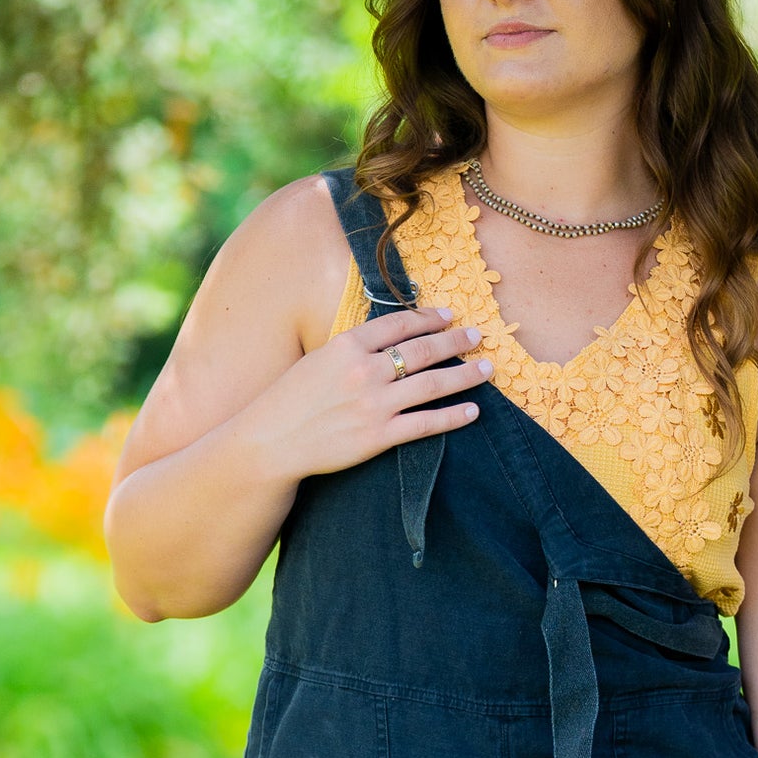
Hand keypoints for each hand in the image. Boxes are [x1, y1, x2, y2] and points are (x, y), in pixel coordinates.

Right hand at [270, 307, 492, 479]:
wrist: (270, 442)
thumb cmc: (289, 401)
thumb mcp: (317, 361)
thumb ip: (352, 350)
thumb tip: (388, 340)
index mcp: (347, 345)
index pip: (399, 324)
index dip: (428, 317)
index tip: (448, 315)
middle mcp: (364, 371)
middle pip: (423, 350)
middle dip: (456, 341)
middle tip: (477, 335)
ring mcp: (374, 404)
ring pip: (433, 384)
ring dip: (465, 374)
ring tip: (487, 367)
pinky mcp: (378, 437)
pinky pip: (426, 423)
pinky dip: (454, 416)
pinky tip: (473, 411)